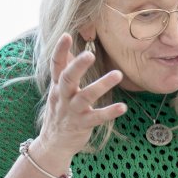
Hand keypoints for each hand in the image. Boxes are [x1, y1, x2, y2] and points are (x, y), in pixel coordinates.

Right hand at [41, 34, 124, 156]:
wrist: (53, 143)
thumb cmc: (60, 112)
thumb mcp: (59, 91)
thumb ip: (65, 72)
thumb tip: (73, 50)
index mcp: (57, 86)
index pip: (56, 65)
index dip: (60, 50)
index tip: (66, 34)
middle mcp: (62, 97)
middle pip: (67, 78)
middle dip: (78, 65)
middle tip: (91, 53)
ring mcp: (72, 111)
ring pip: (85, 96)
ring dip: (101, 85)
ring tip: (118, 74)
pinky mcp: (82, 124)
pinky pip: (97, 117)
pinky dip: (109, 112)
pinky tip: (123, 107)